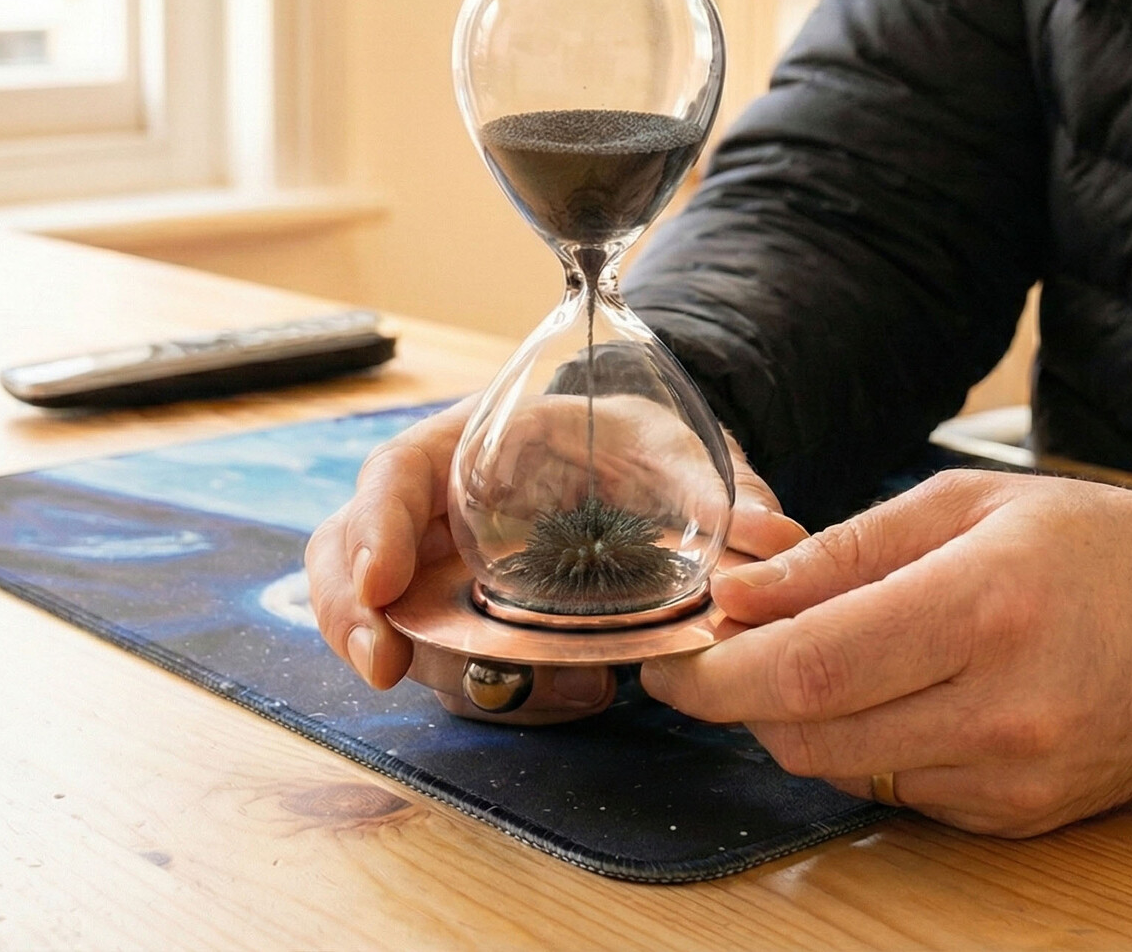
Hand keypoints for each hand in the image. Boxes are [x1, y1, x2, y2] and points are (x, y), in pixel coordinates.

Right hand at [305, 395, 804, 723]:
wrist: (634, 466)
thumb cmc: (633, 439)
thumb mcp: (670, 445)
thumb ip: (716, 485)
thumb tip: (777, 534)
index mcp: (469, 445)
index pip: (394, 476)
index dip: (376, 528)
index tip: (385, 583)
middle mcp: (438, 511)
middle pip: (358, 558)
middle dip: (354, 614)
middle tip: (382, 664)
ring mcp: (444, 570)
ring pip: (394, 621)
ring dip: (421, 660)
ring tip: (503, 683)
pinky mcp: (469, 622)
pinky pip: (450, 659)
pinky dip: (488, 684)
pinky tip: (563, 692)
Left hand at [640, 469, 1131, 834]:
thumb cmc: (1091, 541)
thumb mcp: (962, 504)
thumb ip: (843, 551)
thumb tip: (741, 593)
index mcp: (980, 607)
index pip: (807, 670)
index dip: (715, 673)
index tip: (667, 659)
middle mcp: (1000, 711)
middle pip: (809, 735)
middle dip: (740, 698)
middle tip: (726, 649)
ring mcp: (1015, 779)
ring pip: (844, 770)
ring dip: (798, 719)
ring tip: (811, 656)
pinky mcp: (1023, 818)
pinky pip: (899, 791)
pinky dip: (864, 744)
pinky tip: (888, 691)